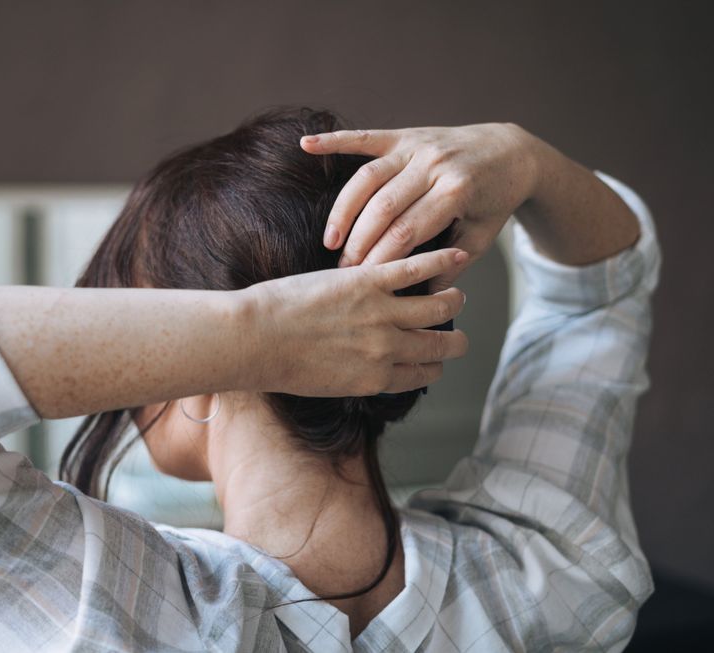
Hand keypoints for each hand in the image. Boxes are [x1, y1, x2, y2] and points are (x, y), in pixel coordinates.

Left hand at [244, 248, 468, 396]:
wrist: (255, 340)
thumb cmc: (278, 364)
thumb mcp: (326, 383)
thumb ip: (356, 375)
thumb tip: (368, 368)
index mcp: (375, 379)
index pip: (423, 373)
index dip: (435, 365)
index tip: (437, 359)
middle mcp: (386, 351)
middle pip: (439, 344)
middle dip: (454, 341)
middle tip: (458, 333)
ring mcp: (380, 315)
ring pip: (439, 306)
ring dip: (453, 300)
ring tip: (456, 295)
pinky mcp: (368, 282)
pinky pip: (416, 270)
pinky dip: (441, 261)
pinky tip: (456, 255)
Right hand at [300, 123, 539, 287]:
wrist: (511, 152)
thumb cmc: (493, 201)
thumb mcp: (481, 236)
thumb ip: (451, 264)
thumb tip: (422, 296)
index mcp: (456, 193)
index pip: (408, 232)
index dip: (382, 259)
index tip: (364, 283)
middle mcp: (434, 165)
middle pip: (384, 208)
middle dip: (360, 242)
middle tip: (343, 271)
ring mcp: (417, 147)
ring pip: (369, 179)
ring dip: (345, 209)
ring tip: (331, 241)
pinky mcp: (404, 135)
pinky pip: (365, 137)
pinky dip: (334, 140)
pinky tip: (307, 146)